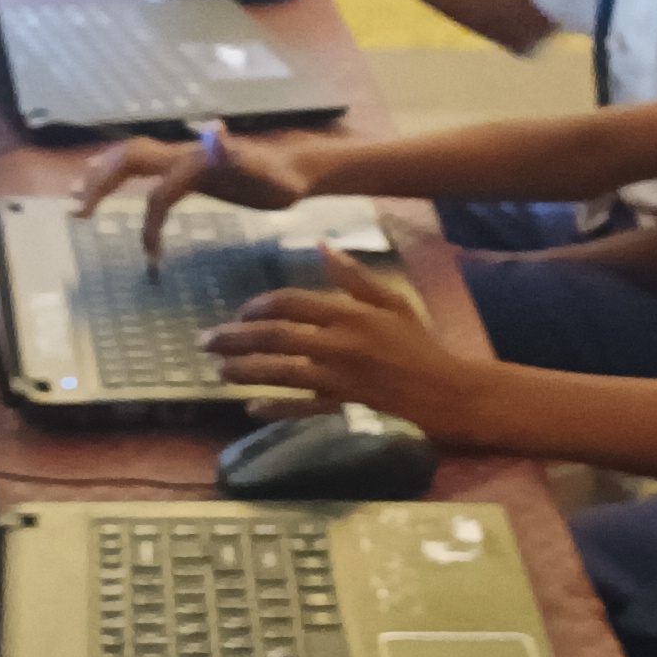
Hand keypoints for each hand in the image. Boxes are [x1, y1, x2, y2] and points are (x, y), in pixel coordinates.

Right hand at [73, 125, 327, 260]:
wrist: (299, 167)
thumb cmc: (284, 176)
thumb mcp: (266, 171)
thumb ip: (238, 154)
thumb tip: (213, 129)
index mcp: (196, 160)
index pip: (159, 191)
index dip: (151, 224)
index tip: (153, 257)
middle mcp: (184, 154)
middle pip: (130, 160)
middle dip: (101, 183)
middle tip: (78, 213)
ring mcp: (185, 159)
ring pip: (133, 159)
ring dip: (104, 175)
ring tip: (76, 193)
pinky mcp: (189, 168)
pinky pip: (148, 170)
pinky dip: (123, 178)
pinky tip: (111, 187)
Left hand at [203, 247, 471, 428]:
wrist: (450, 392)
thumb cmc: (420, 345)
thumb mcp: (393, 302)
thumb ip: (355, 277)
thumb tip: (322, 246)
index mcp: (351, 315)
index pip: (292, 303)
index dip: (259, 306)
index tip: (239, 312)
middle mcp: (340, 345)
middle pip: (275, 337)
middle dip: (234, 338)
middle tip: (206, 341)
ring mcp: (339, 380)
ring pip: (280, 373)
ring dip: (244, 371)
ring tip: (220, 370)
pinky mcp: (343, 409)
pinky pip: (301, 410)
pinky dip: (275, 409)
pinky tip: (252, 408)